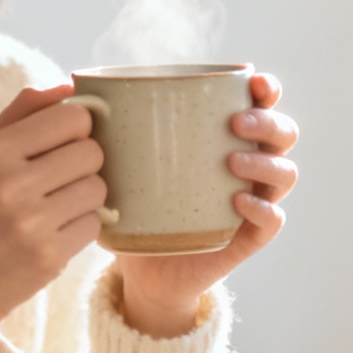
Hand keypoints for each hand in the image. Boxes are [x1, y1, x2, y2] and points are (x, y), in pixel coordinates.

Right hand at [0, 85, 105, 340]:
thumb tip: (70, 84)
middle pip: (92, 151)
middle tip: (59, 178)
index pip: (73, 116)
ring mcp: (31, 222)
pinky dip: (81, 228)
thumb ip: (22, 113)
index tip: (64, 142)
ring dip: (85, 196)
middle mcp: (10, 183)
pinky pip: (94, 225)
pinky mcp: (49, 256)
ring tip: (55, 206)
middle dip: (84, 163)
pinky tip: (53, 233)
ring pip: (99, 188)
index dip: (77, 128)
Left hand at [115, 73, 298, 337]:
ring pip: (285, 173)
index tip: (255, 81)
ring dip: (266, 162)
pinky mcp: (248, 238)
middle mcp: (247, 165)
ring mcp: (253, 201)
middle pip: (284, 133)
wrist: (141, 271)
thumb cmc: (133, 205)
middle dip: (267, 121)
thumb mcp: (118, 164)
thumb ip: (100, 128)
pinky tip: (237, 202)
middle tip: (235, 122)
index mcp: (224, 137)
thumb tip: (67, 87)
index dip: (267, 89)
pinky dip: (262, 209)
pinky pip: (273, 220)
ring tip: (232, 161)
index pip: (261, 104)